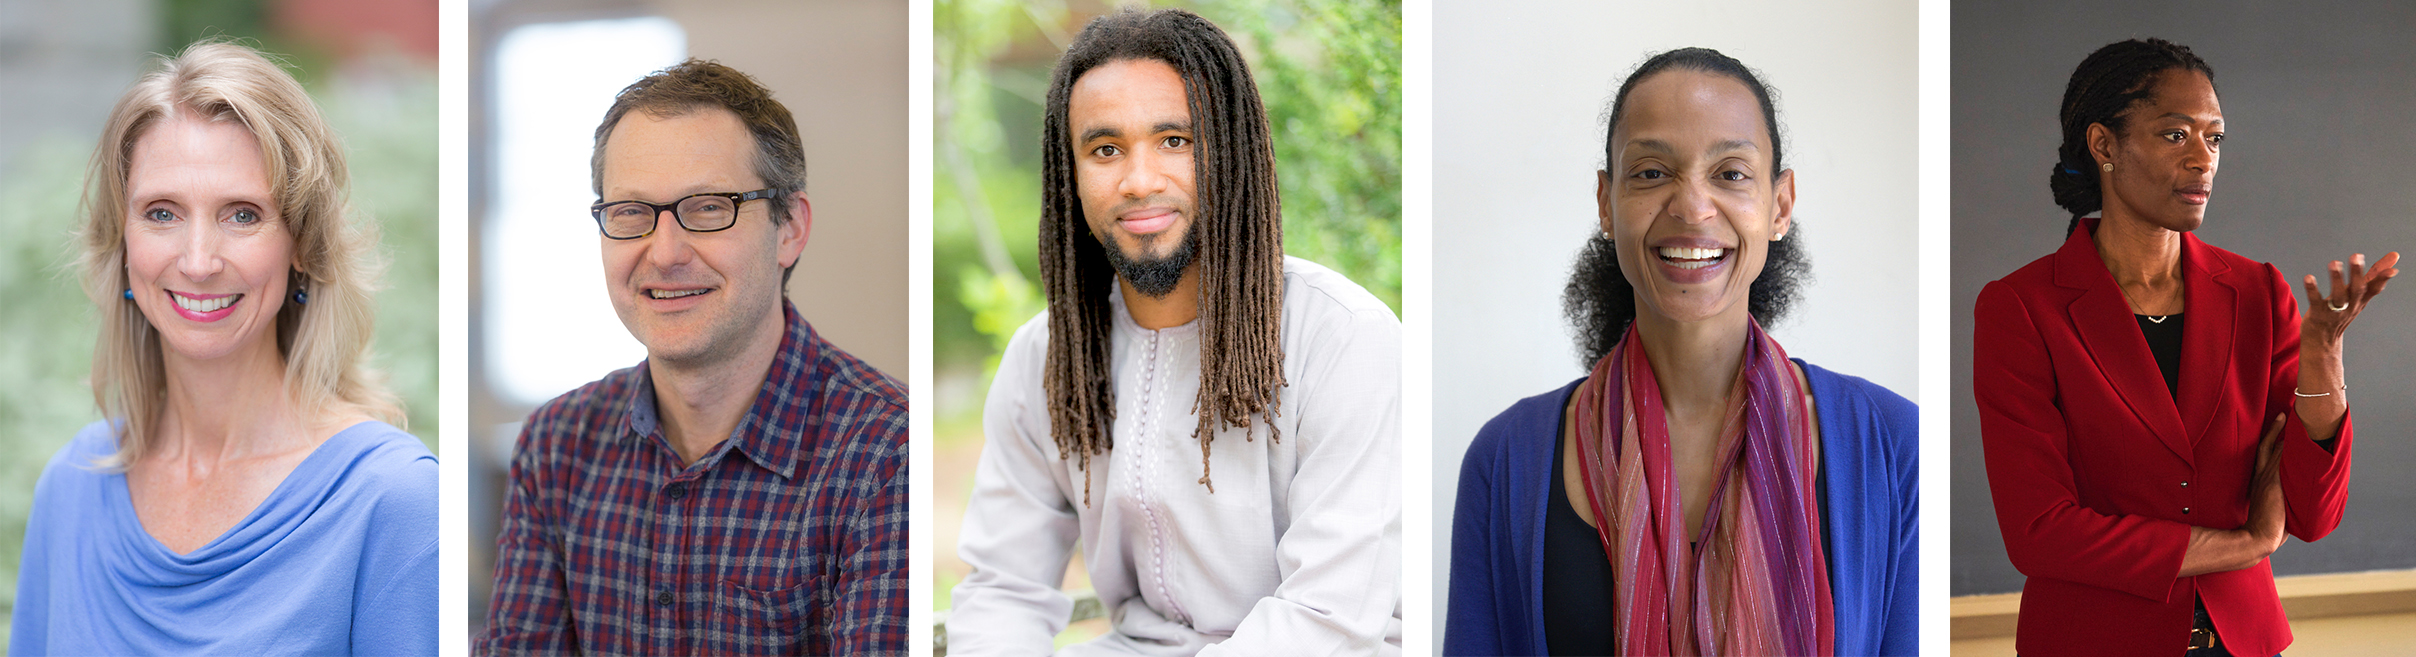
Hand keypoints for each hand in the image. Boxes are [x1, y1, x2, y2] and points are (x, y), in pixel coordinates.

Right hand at [2243, 413, 2287, 552]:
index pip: (2265, 453)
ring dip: (2287, 434)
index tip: (2279, 423)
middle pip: (2269, 445)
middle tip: (2285, 412)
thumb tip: (2291, 497)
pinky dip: (2291, 447)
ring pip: (2278, 449)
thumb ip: (2278, 497)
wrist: (2259, 536)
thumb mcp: (2268, 508)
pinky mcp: (2275, 482)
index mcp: (2259, 481)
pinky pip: (2284, 459)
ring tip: (2295, 418)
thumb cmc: (2265, 528)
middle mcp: (2262, 475)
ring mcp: (2269, 478)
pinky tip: (2300, 437)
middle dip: (2277, 428)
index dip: (2272, 437)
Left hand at [2302, 251, 2398, 343]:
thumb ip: (2372, 277)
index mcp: (2360, 301)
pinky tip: (2309, 277)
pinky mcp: (2317, 314)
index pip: (2373, 290)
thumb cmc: (2341, 312)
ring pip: (2338, 296)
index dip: (2382, 280)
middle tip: (2356, 256)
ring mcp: (2334, 311)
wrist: (2323, 342)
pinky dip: (2312, 290)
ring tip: (2334, 263)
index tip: (2392, 270)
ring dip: (2337, 279)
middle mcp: (2350, 306)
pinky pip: (2315, 301)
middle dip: (2357, 273)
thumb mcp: (2358, 296)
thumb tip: (2394, 256)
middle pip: (2356, 290)